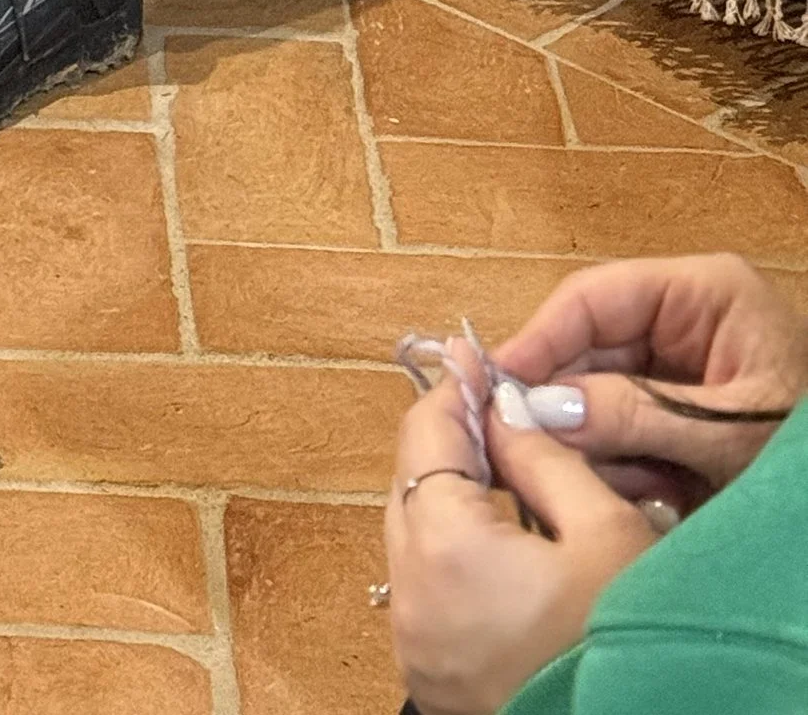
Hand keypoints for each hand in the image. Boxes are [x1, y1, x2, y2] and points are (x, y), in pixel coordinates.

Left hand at [386, 374, 655, 713]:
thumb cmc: (624, 649)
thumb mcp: (607, 536)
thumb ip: (545, 457)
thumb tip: (505, 408)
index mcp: (441, 545)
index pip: (424, 434)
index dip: (455, 389)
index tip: (478, 358)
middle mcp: (408, 592)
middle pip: (412, 483)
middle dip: (452, 440)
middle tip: (500, 410)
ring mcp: (414, 640)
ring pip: (415, 535)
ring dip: (451, 498)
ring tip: (506, 471)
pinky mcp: (430, 673)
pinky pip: (427, 588)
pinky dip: (453, 554)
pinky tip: (501, 541)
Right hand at [493, 257, 807, 509]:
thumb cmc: (805, 458)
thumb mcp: (728, 436)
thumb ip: (635, 415)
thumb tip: (538, 405)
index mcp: (703, 292)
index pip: (594, 297)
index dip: (539, 339)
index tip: (495, 385)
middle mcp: (684, 319)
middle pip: (590, 346)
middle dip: (564, 402)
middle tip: (524, 450)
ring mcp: (681, 367)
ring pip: (599, 393)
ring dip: (590, 443)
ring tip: (594, 483)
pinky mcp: (680, 415)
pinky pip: (624, 430)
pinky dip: (618, 465)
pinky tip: (632, 494)